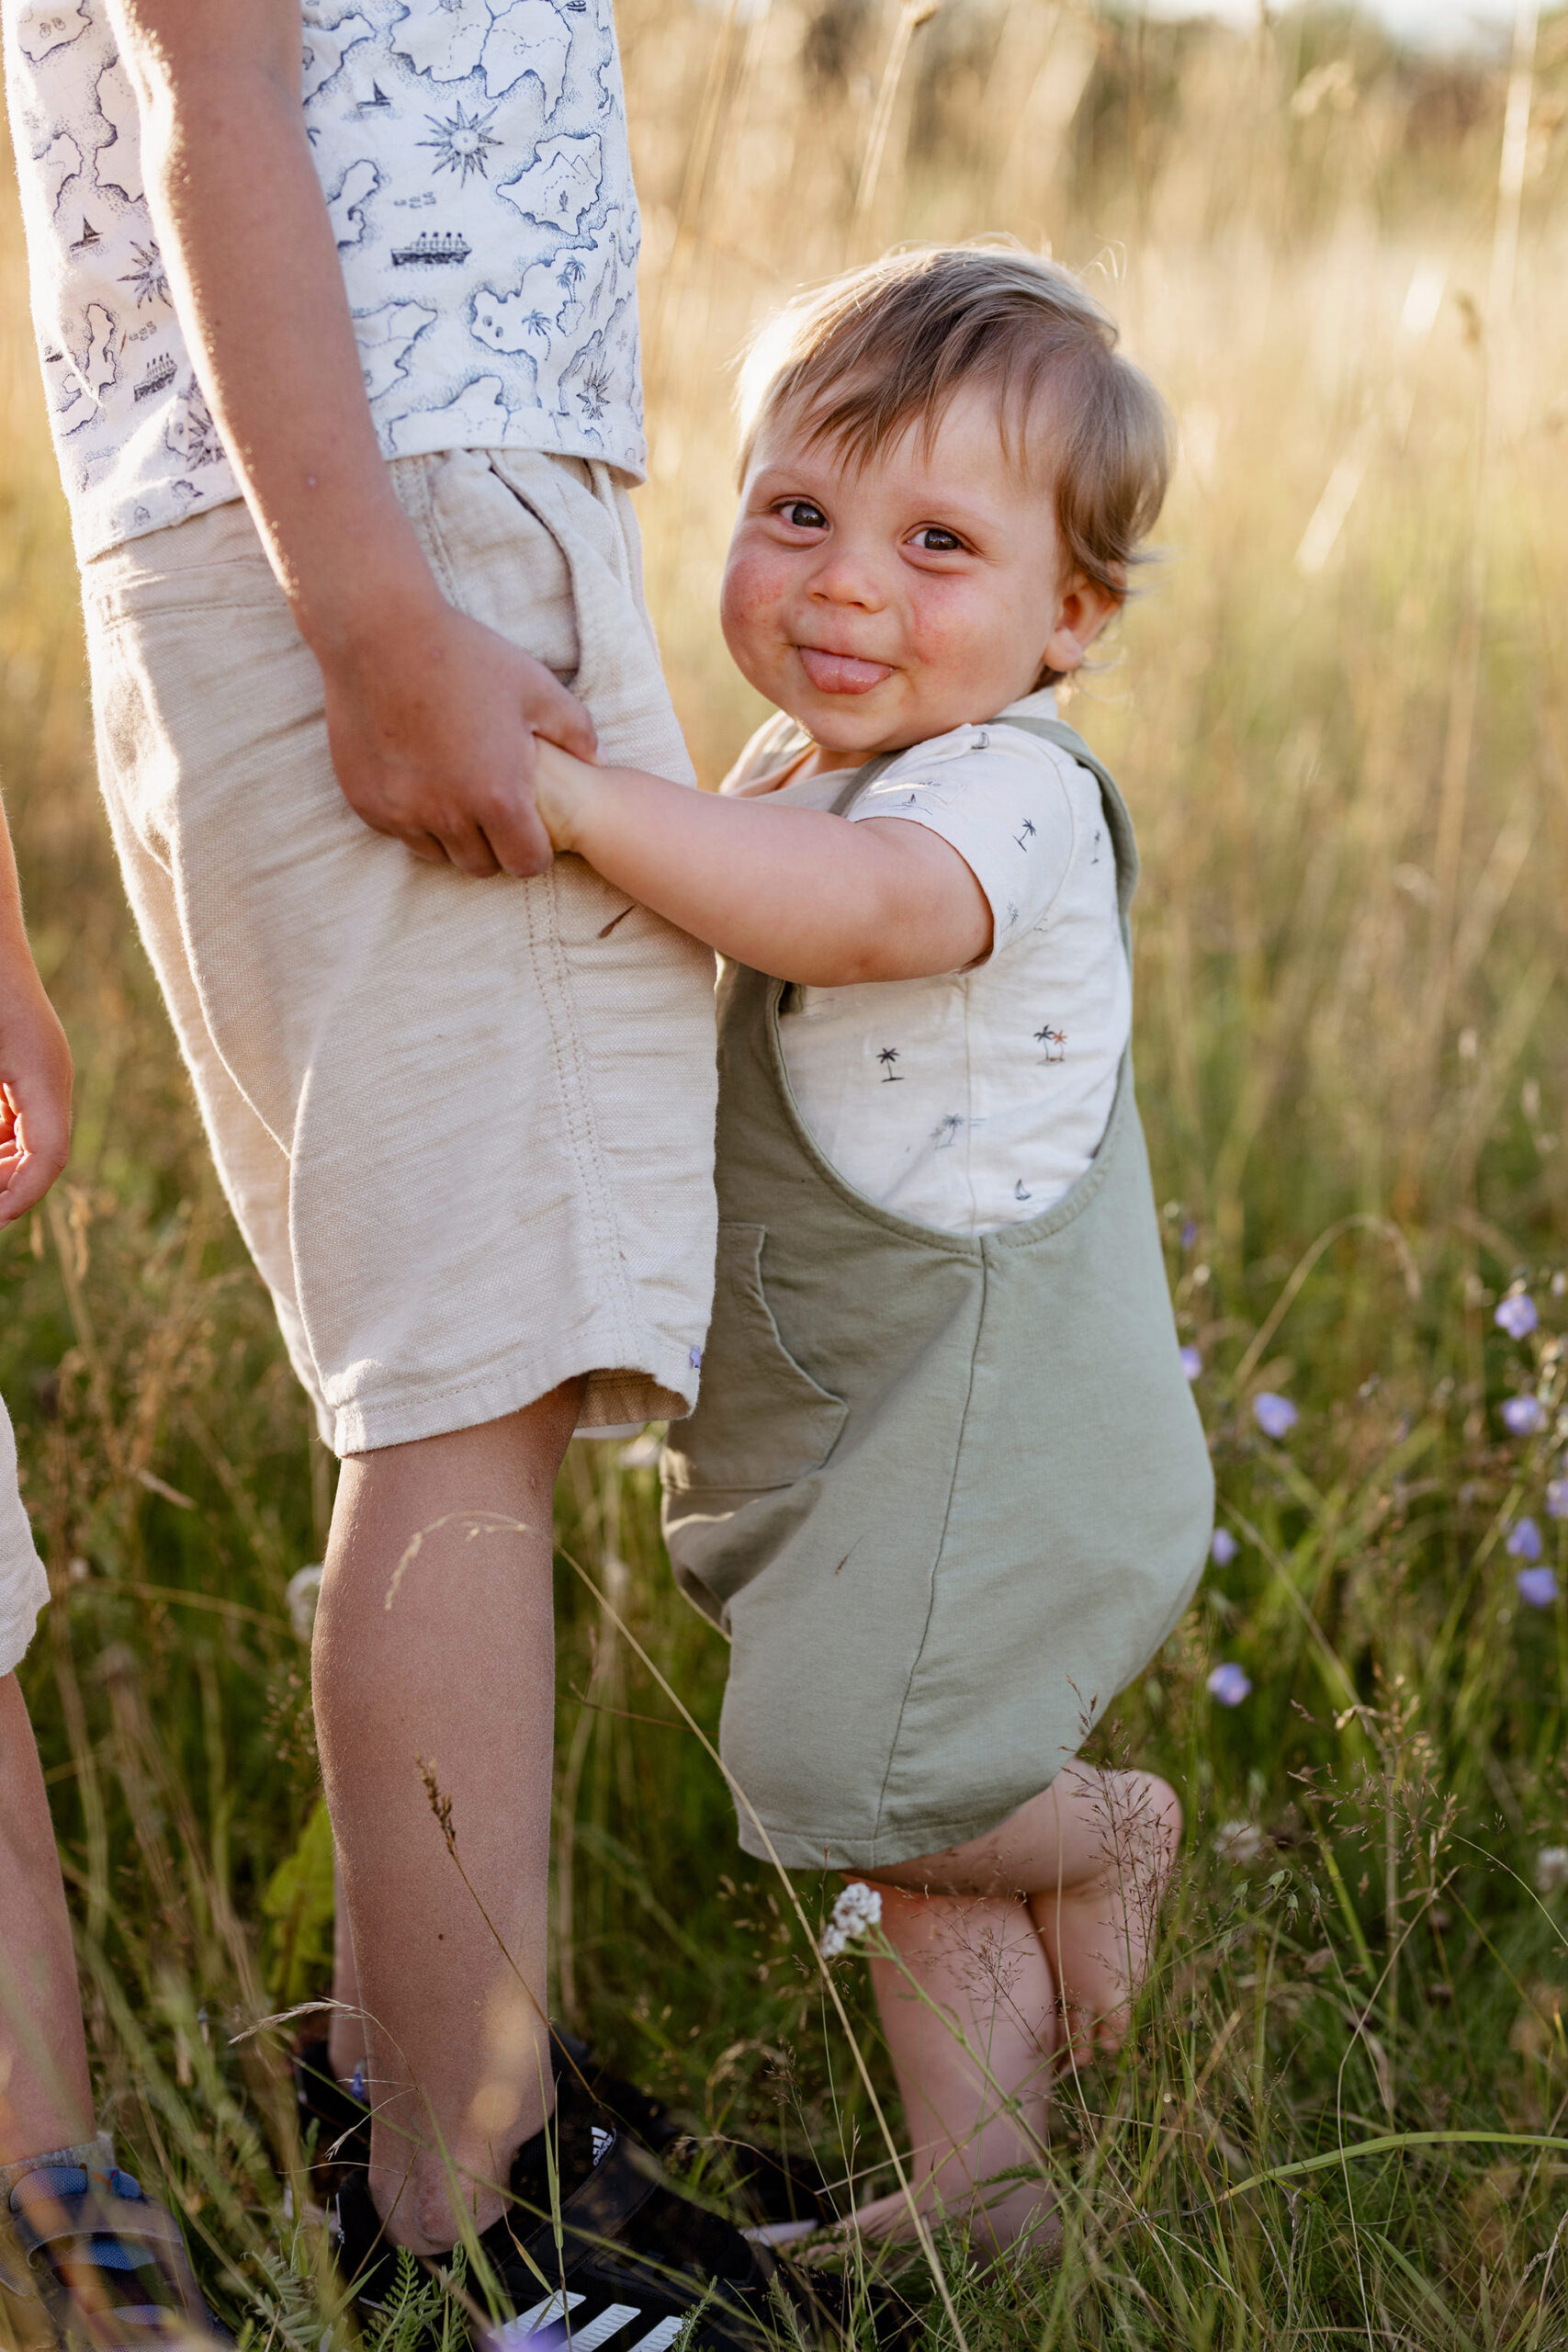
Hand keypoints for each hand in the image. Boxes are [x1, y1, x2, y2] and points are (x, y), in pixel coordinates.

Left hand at [0, 975, 71, 1229]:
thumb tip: (1, 1160)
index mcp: (45, 1077)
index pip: (49, 1159)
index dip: (19, 1197)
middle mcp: (49, 1077)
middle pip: (39, 1155)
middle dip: (5, 1181)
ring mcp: (36, 1069)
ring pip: (26, 1138)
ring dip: (0, 1160)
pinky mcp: (18, 1064)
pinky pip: (13, 1114)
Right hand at [318, 594, 597, 876]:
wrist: (378, 634)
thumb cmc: (465, 657)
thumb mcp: (534, 688)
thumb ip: (575, 730)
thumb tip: (600, 762)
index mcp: (498, 798)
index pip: (527, 864)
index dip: (535, 849)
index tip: (530, 826)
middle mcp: (449, 817)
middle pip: (482, 866)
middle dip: (495, 846)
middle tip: (494, 808)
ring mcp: (402, 813)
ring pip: (439, 853)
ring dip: (453, 834)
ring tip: (457, 793)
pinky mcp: (366, 803)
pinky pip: (399, 830)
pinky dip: (413, 816)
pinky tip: (420, 778)